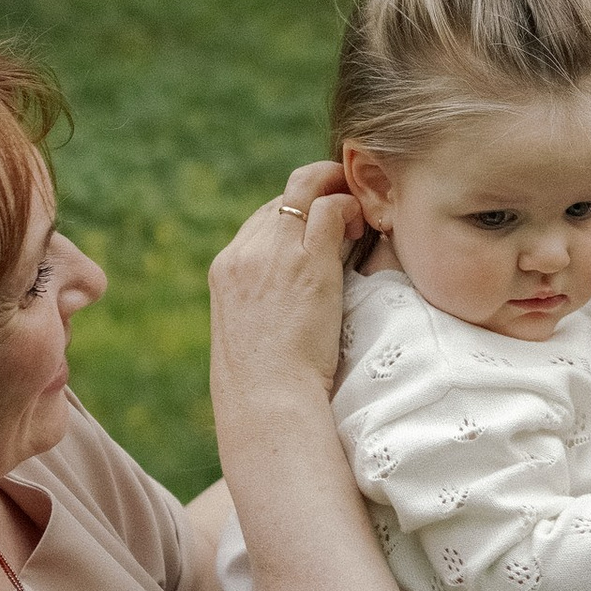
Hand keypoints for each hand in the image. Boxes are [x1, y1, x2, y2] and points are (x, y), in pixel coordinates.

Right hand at [209, 165, 360, 453]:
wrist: (267, 401)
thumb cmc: (266, 383)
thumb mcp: (251, 333)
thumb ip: (265, 301)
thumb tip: (294, 295)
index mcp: (225, 269)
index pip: (262, 219)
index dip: (297, 216)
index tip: (324, 227)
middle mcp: (243, 253)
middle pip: (283, 198)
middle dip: (318, 195)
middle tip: (350, 207)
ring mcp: (273, 252)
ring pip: (305, 189)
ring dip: (337, 193)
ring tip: (361, 215)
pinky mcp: (307, 261)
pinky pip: (330, 208)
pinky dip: (351, 207)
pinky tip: (365, 227)